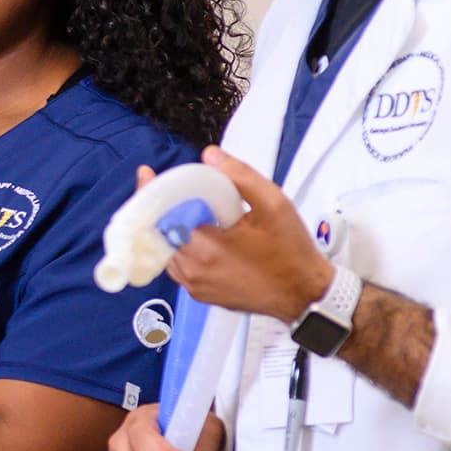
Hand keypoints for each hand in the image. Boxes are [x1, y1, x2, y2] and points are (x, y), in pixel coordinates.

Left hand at [152, 147, 334, 322]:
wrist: (304, 294)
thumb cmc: (291, 252)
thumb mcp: (274, 204)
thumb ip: (240, 176)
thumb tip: (210, 155)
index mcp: (205, 248)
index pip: (161, 216)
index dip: (151, 193)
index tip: (146, 175)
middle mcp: (192, 270)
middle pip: (160, 232)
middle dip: (164, 208)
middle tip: (174, 190)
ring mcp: (194, 286)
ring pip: (167, 250)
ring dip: (172, 229)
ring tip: (191, 211)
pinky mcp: (200, 294)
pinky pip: (178, 266)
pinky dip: (181, 247)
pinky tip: (200, 234)